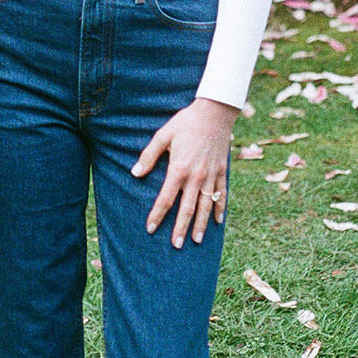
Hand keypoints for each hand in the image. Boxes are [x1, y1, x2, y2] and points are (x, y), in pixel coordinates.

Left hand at [131, 97, 237, 248]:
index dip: (157, 215)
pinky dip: (220, 209)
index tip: (151, 229)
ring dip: (200, 225)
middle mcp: (196, 177)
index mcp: (179, 169)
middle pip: (187, 209)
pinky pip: (222, 195)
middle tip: (176, 245)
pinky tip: (218, 222)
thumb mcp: (163, 135)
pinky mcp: (222, 171)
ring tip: (196, 240)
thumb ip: (149, 156)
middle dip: (180, 228)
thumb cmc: (186, 122)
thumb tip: (134, 173)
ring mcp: (211, 176)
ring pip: (206, 206)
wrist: (214, 112)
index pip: (165, 198)